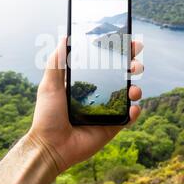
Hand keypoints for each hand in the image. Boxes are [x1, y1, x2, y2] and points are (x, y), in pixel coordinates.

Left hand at [28, 38, 143, 172]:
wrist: (50, 146)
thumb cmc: (47, 116)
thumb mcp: (49, 85)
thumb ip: (56, 62)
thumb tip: (63, 37)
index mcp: (86, 82)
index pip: (106, 63)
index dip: (119, 52)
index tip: (130, 42)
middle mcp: (99, 94)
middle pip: (122, 76)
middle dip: (133, 66)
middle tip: (135, 65)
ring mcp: (107, 110)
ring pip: (129, 95)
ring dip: (136, 88)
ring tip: (133, 88)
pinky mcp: (112, 127)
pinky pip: (129, 117)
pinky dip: (135, 111)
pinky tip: (133, 107)